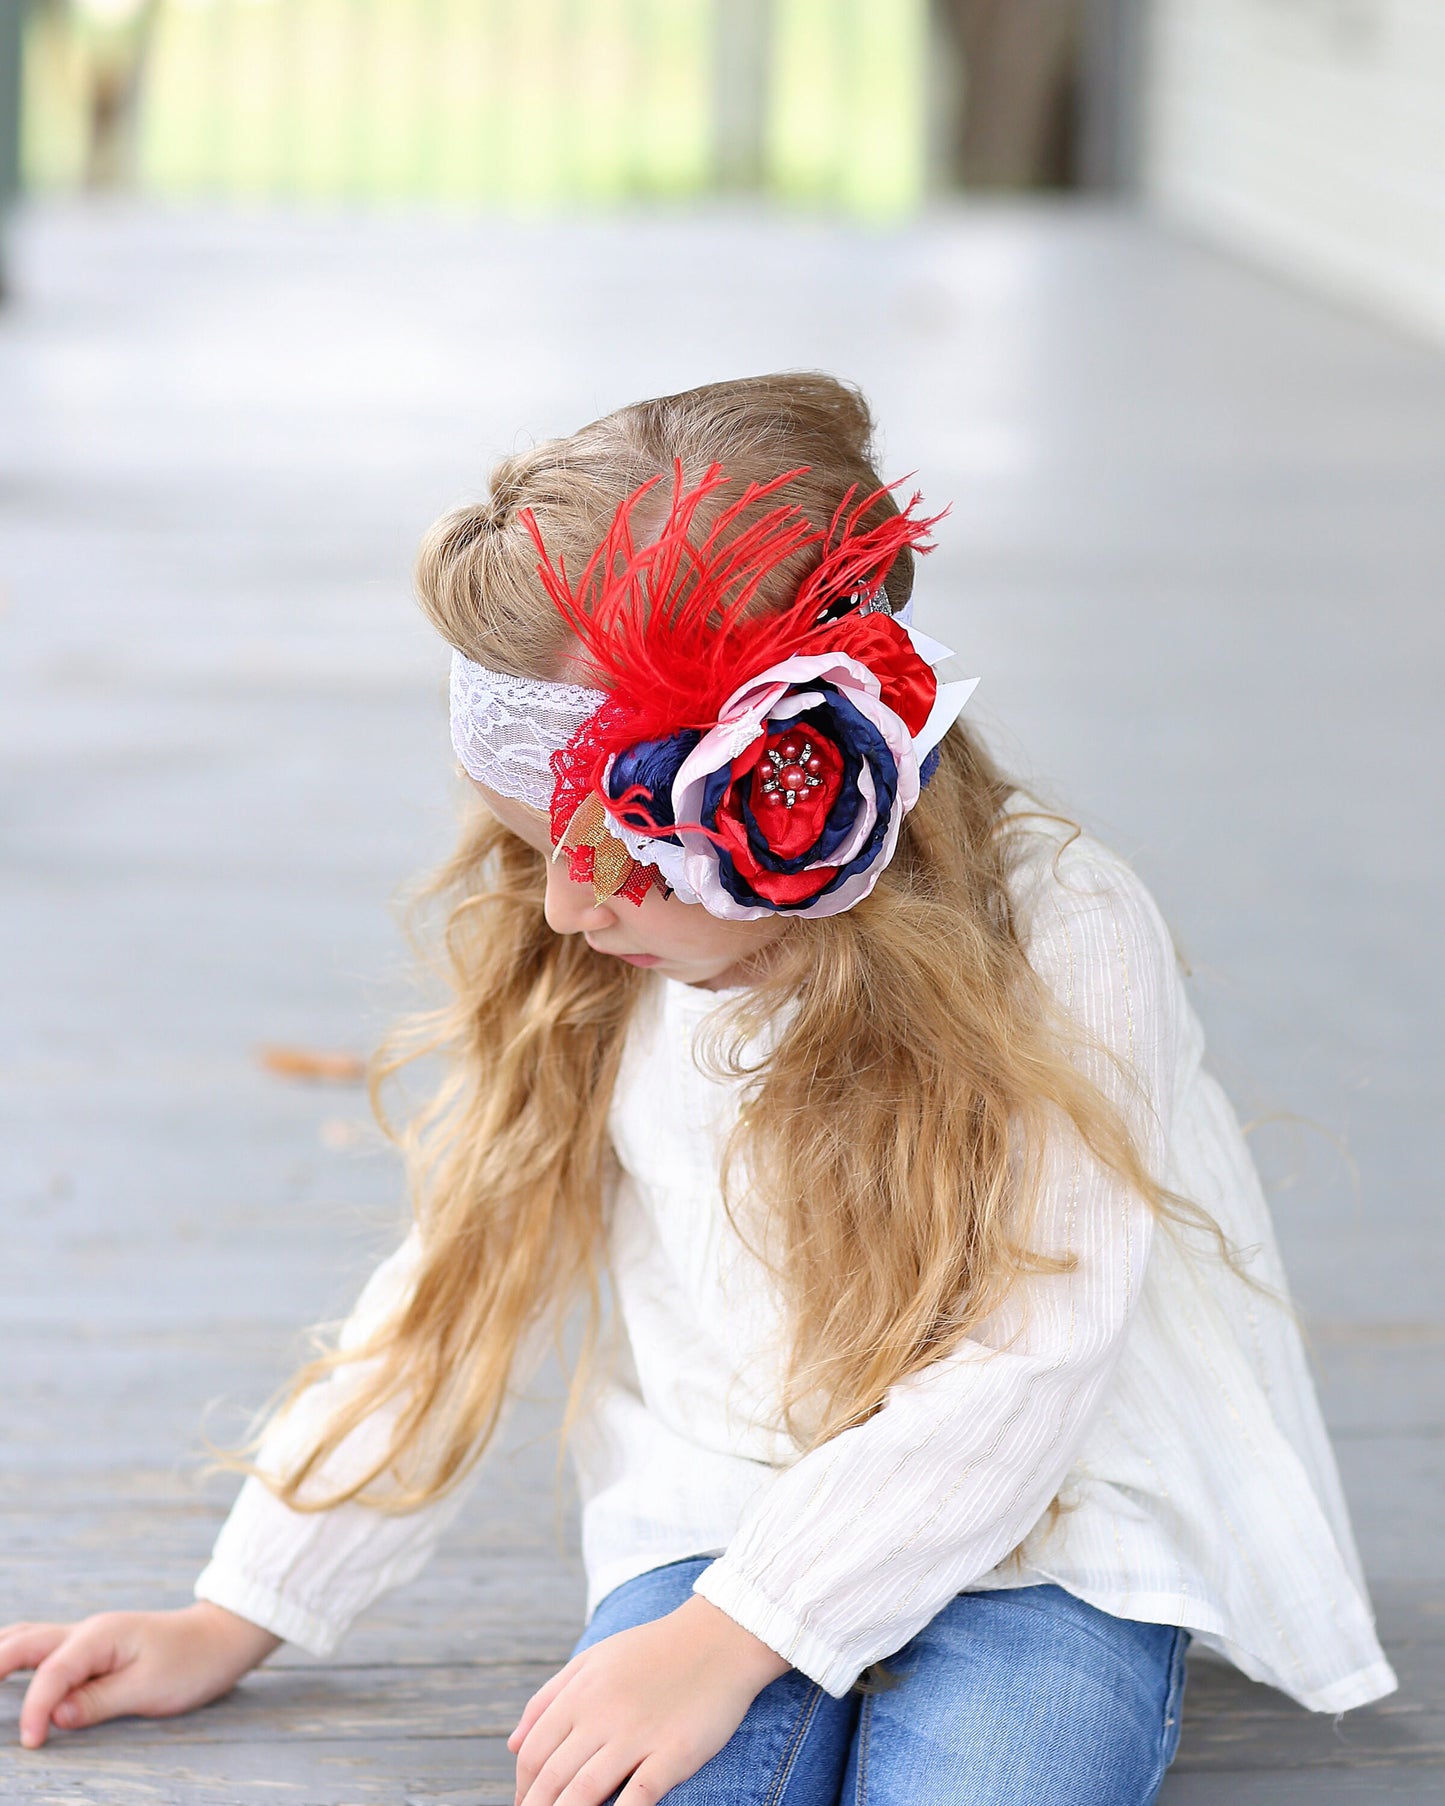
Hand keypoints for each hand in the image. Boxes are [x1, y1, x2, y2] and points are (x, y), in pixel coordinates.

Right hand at [0, 1602, 281, 1747]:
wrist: (219, 1639)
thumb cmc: (191, 1663)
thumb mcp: (150, 1688)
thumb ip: (98, 1701)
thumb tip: (55, 1716)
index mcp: (100, 1636)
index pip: (51, 1674)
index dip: (35, 1711)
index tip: (32, 1745)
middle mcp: (86, 1631)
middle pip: (20, 1643)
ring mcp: (85, 1637)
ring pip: (24, 1639)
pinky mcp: (89, 1649)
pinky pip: (40, 1650)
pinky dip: (12, 1659)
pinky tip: (2, 1674)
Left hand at [509, 1594, 789, 1804]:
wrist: (719, 1636)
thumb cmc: (654, 1650)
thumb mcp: (594, 1659)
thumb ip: (549, 1696)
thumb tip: (511, 1744)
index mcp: (580, 1693)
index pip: (533, 1753)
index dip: (523, 1789)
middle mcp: (602, 1714)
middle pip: (553, 1778)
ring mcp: (638, 1734)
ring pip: (585, 1792)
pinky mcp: (674, 1752)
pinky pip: (639, 1797)